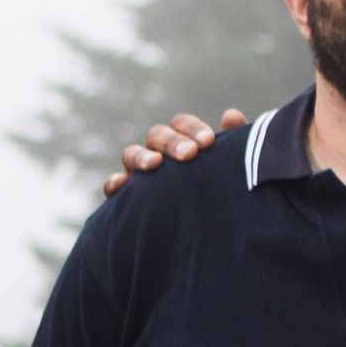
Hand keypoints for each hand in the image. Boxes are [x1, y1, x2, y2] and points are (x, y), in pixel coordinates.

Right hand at [101, 108, 247, 196]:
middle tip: (190, 154)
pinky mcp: (127, 197)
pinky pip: (112, 186)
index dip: (192, 128)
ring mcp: (140, 174)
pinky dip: (114, 182)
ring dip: (141, 156)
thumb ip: (232, 144)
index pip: (182, 124)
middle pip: (156, 135)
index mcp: (183, 143)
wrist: (210, 231)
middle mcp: (159, 154)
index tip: (209, 142)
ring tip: (155, 164)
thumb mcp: (230, 170)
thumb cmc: (221, 193)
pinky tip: (122, 184)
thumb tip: (231, 115)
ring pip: (131, 154)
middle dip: (172, 142)